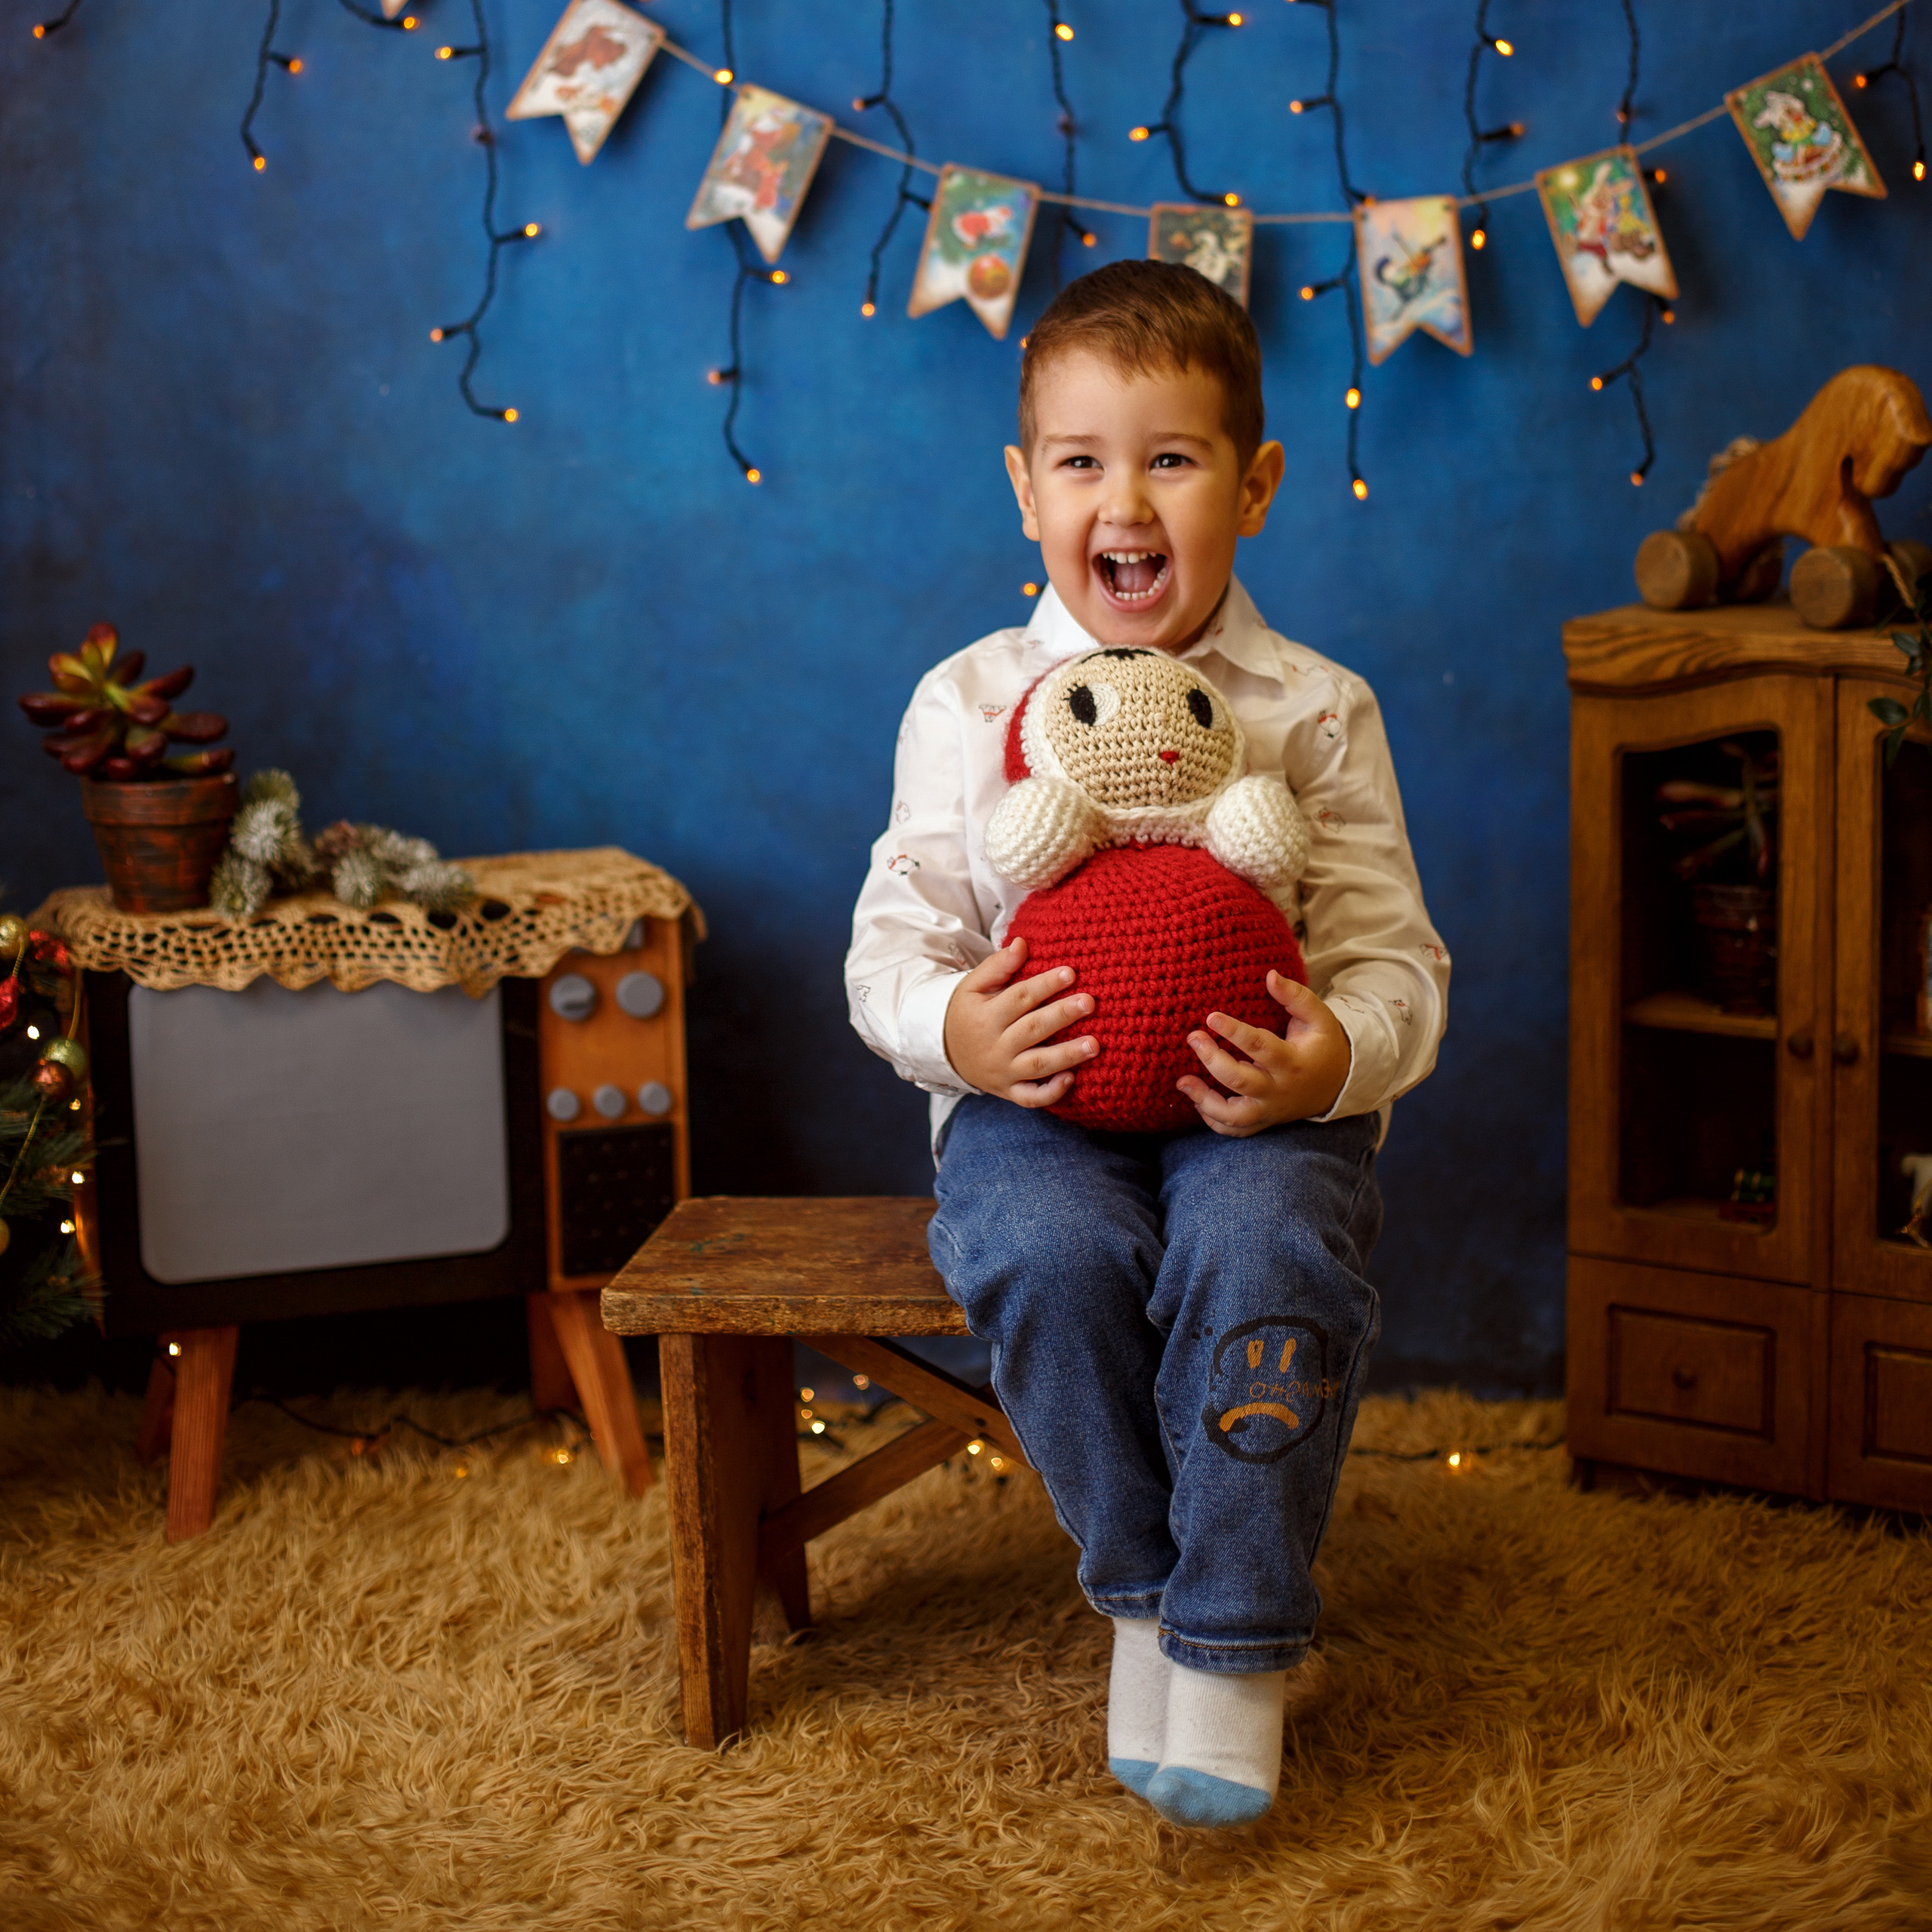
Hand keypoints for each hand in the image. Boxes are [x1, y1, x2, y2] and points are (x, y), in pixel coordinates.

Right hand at [943, 935, 1097, 1107]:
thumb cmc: (967, 1012)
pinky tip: (1072, 1079)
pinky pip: (1031, 1097)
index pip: (1019, 999)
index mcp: (986, 1017)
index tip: (1070, 973)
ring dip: (1067, 1055)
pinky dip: (1051, 1093)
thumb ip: (997, 965)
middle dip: (1062, 1015)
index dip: (1044, 985)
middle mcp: (995, 1046)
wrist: (944, 1051)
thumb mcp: (973, 986)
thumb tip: (1022, 943)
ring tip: (1095, 1044)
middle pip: (1032, 1030)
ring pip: (1037, 1065)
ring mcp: (1003, 1071)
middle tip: (1089, 1002)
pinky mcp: (1009, 1091)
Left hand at [1176, 971, 1349, 1137]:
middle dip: (1212, 1060)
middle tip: (1193, 1037)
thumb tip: (1271, 975)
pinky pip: (1234, 1130)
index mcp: (1293, 1062)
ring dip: (1204, 1100)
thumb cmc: (1322, 1045)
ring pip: (1233, 1116)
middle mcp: (1279, 1090)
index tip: (1211, 1016)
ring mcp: (1269, 1110)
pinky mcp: (1262, 1121)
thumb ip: (1296, 996)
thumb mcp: (1318, 1017)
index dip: (1234, 1032)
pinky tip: (1196, 1100)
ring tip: (1183, 1081)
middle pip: (1240, 1081)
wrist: (1335, 1085)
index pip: (1261, 1047)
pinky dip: (1213, 1121)